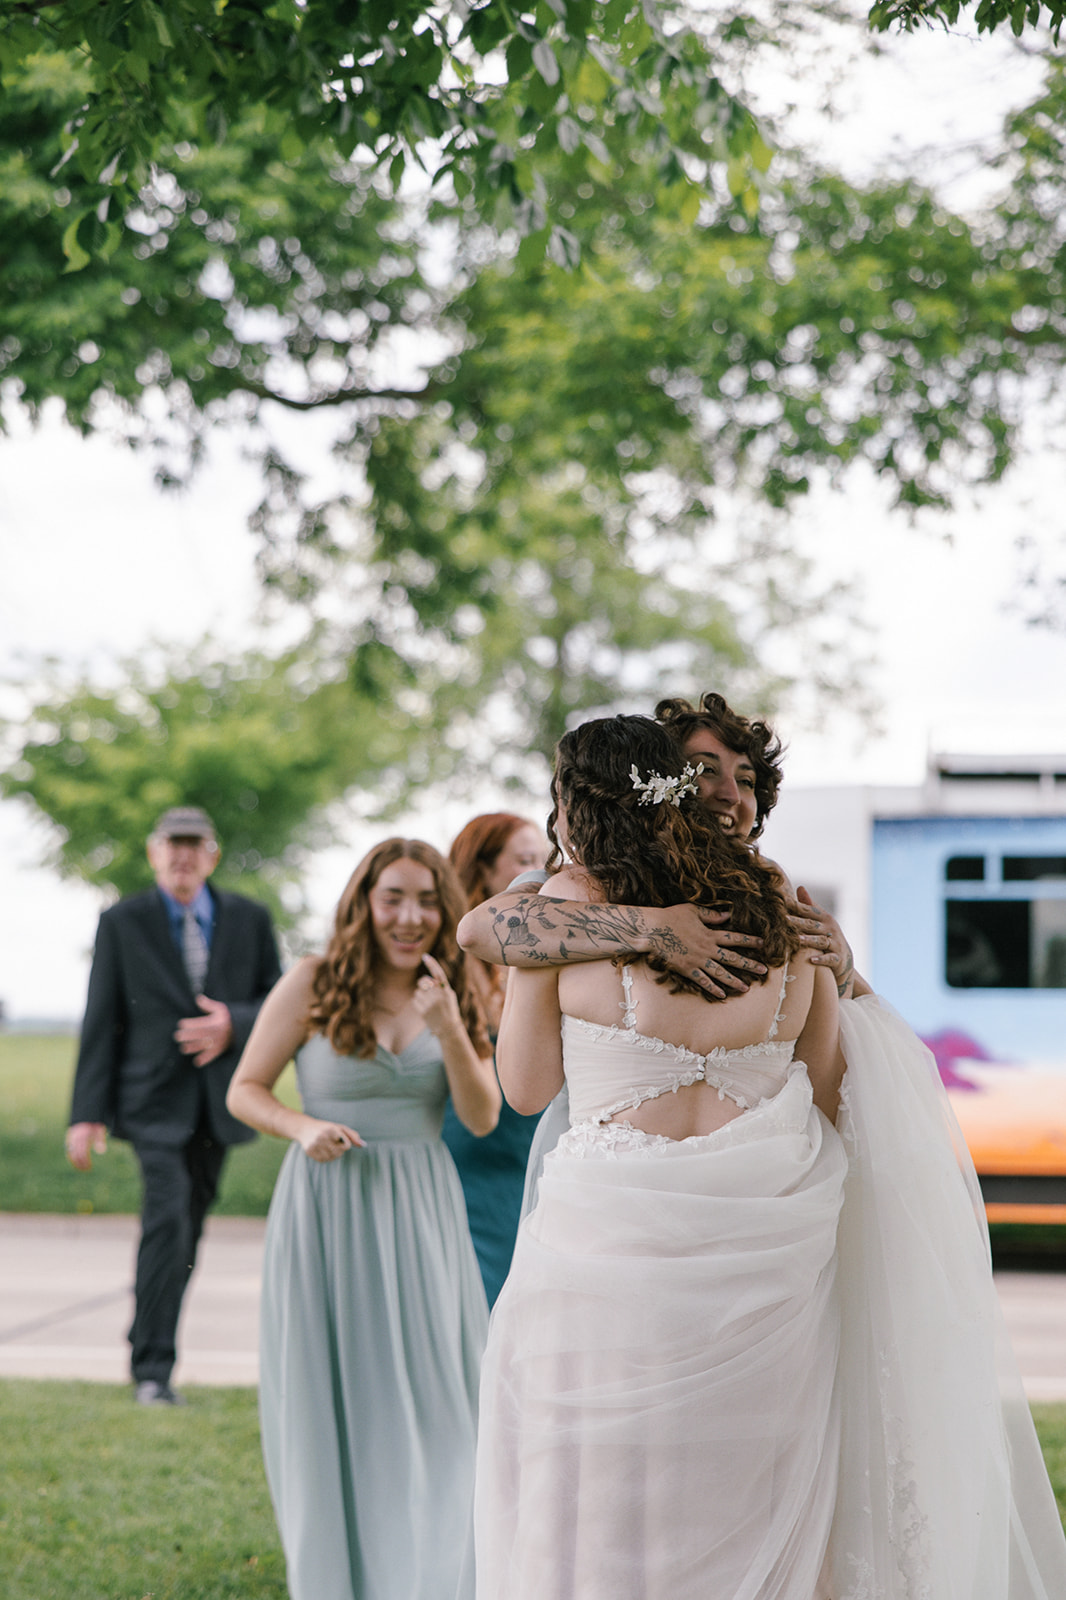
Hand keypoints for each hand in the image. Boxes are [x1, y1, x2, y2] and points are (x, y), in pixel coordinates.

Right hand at [65, 1122, 107, 1169]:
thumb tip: (101, 1152)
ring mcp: (71, 1139)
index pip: (82, 1151)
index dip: (85, 1160)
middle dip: (80, 1162)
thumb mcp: (99, 1130)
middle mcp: (75, 1138)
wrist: (85, 1118)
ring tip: (81, 1169)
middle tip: (86, 1169)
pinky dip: (71, 1158)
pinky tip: (76, 1164)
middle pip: (76, 1153)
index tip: (89, 1167)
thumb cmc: (94, 1126)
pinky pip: (68, 1151)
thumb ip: (100, 1140)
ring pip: (71, 1153)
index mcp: (83, 1135)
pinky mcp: (68, 1140)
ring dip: (75, 1162)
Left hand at [174, 996, 233, 1066]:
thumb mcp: (220, 1009)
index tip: (181, 1024)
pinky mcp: (220, 1050)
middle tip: (177, 1036)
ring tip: (183, 1048)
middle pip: (201, 1035)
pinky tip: (197, 1062)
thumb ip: (208, 1005)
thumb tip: (198, 998)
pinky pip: (213, 1056)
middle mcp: (217, 1033)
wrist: (241, 1030)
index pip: (201, 1023)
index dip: (191, 1024)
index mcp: (216, 1022)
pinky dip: (205, 1060)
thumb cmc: (226, 1018)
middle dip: (188, 1036)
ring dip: (193, 1048)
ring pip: (205, 1046)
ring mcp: (219, 1043)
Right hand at [298, 1119, 364, 1161]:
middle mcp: (323, 1136)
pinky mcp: (310, 1151)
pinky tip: (322, 1149)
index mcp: (332, 1128)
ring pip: (332, 1157)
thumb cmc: (326, 1128)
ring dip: (333, 1154)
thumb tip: (363, 1145)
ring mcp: (315, 1144)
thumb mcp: (339, 1127)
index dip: (346, 1143)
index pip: (347, 1145)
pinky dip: (325, 1157)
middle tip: (333, 1142)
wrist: (304, 1128)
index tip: (340, 1139)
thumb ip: (352, 1135)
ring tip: (328, 1145)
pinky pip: (323, 1160)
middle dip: (339, 1149)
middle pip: (339, 1152)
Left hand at [413, 953, 464, 1033]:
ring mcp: (430, 1004)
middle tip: (426, 988)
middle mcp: (438, 996)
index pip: (439, 974)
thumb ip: (440, 986)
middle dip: (423, 983)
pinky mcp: (423, 1011)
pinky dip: (418, 1002)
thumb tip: (427, 979)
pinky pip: (414, 999)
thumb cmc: (449, 1010)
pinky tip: (424, 1008)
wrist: (448, 1028)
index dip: (432, 964)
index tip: (425, 956)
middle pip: (423, 981)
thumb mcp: (449, 996)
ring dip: (421, 995)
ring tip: (428, 1003)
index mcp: (446, 991)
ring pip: (418, 991)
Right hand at [647, 904, 767, 1000]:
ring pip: (721, 973)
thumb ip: (711, 915)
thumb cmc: (671, 917)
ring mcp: (698, 961)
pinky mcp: (687, 969)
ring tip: (746, 988)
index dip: (749, 941)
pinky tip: (722, 994)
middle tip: (763, 970)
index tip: (762, 943)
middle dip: (749, 964)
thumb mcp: (692, 910)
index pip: (734, 938)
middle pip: (732, 958)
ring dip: (734, 981)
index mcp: (710, 934)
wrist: (654, 930)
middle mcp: (707, 949)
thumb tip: (727, 915)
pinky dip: (713, 988)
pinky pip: (703, 981)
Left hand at [788, 887, 854, 998]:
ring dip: (809, 940)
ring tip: (797, 939)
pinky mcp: (838, 958)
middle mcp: (831, 929)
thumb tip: (799, 887)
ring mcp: (835, 944)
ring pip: (821, 941)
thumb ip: (809, 905)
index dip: (796, 906)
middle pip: (812, 925)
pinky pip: (830, 958)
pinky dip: (821, 959)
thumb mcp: (821, 920)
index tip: (782, 902)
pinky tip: (811, 960)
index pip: (809, 910)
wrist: (845, 959)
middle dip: (798, 922)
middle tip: (784, 919)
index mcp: (825, 918)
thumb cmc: (827, 936)